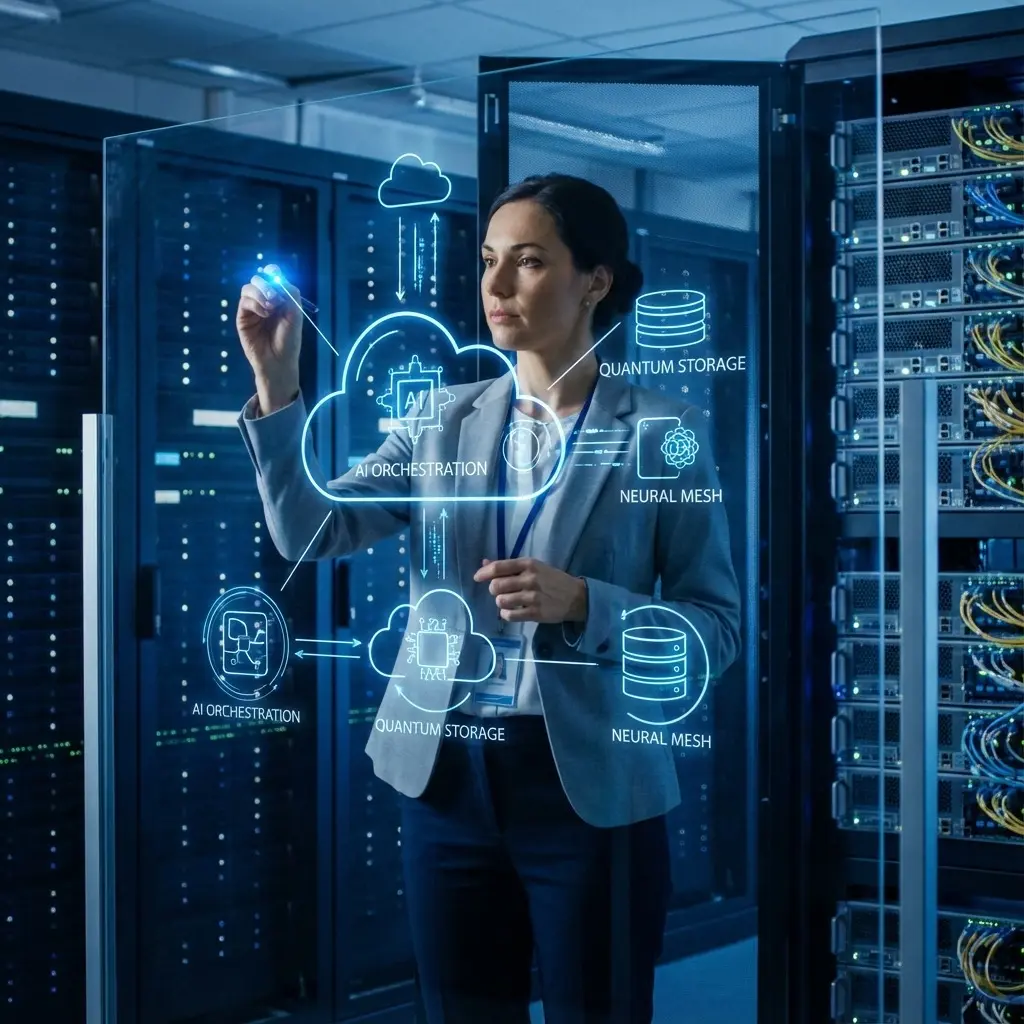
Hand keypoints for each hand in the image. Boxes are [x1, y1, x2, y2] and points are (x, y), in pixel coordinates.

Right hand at [236, 264, 302, 412]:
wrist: (279, 361)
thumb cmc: (289, 341)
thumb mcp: (295, 315)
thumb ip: (291, 294)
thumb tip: (278, 278)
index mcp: (278, 298)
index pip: (271, 277)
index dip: (272, 272)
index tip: (274, 274)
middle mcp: (264, 301)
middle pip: (258, 279)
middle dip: (266, 284)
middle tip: (275, 298)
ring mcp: (252, 309)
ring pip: (248, 288)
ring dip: (260, 293)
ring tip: (271, 307)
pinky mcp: (243, 318)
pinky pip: (244, 302)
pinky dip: (255, 303)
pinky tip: (264, 313)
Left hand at [474, 557, 587, 623]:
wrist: (577, 597)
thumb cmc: (552, 580)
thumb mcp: (534, 567)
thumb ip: (509, 567)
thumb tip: (484, 563)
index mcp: (529, 564)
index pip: (499, 567)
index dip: (484, 573)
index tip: (477, 577)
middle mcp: (530, 579)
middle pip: (496, 586)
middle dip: (494, 590)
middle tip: (501, 592)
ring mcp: (532, 597)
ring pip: (501, 601)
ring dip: (501, 603)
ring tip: (509, 602)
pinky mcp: (535, 613)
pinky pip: (509, 615)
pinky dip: (506, 614)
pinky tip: (512, 612)